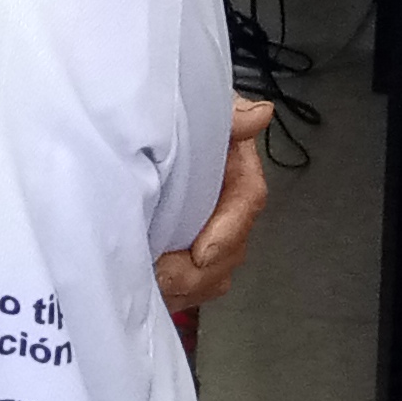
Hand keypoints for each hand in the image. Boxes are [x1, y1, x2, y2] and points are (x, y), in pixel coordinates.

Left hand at [155, 99, 273, 312]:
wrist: (142, 133)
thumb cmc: (175, 116)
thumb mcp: (200, 108)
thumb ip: (227, 115)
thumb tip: (259, 114)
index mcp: (234, 167)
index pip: (247, 200)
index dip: (228, 230)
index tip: (204, 252)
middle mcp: (227, 203)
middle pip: (231, 248)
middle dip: (200, 269)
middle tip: (165, 274)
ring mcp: (209, 230)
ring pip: (214, 273)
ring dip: (187, 285)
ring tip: (155, 283)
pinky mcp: (185, 250)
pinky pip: (193, 284)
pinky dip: (176, 292)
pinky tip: (154, 289)